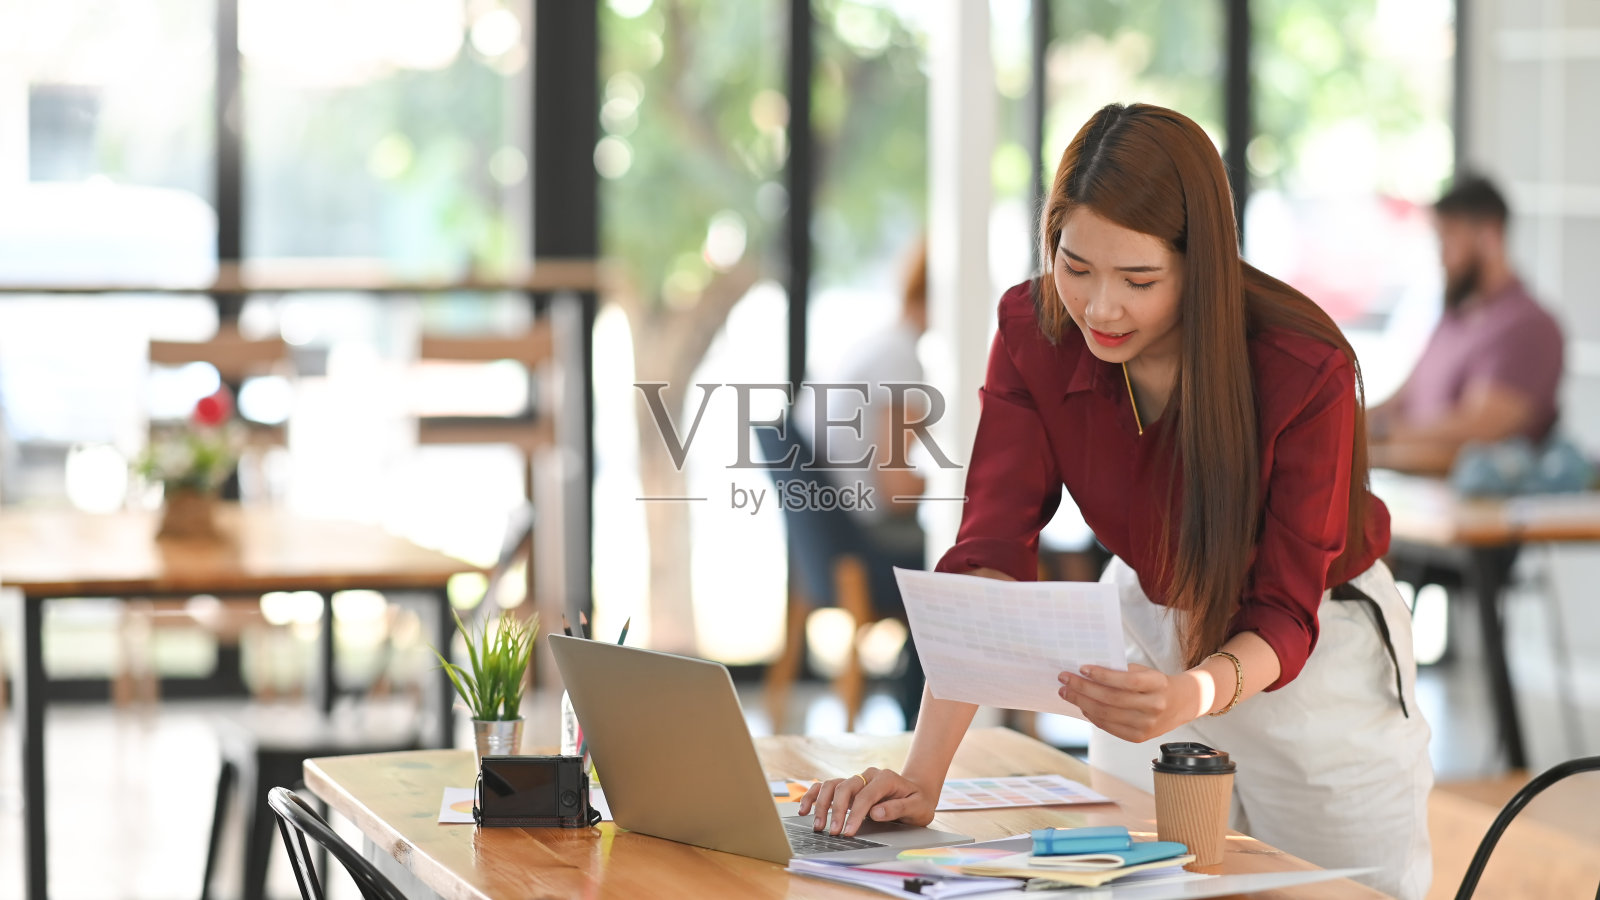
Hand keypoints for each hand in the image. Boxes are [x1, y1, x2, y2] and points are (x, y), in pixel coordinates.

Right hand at [796, 767, 937, 836]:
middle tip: (833, 832)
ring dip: (821, 804)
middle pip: (845, 788)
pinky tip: (804, 809)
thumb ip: (898, 808)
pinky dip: (813, 796)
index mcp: (885, 778)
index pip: (865, 796)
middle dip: (836, 811)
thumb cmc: (917, 801)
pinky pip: (826, 787)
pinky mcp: (848, 787)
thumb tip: (875, 812)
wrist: (916, 792)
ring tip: (817, 825)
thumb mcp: (918, 807)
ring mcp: (857, 780)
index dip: (855, 814)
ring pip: (832, 785)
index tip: (848, 832)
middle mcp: (868, 775)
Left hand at [1058, 663, 1195, 742]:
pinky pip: (1109, 726)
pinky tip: (1082, 706)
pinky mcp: (1138, 737)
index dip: (1102, 675)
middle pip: (1111, 699)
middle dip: (1083, 688)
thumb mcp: (1145, 671)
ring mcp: (1147, 725)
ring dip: (1082, 702)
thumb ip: (1120, 672)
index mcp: (1158, 684)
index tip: (1082, 668)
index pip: (1127, 681)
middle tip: (1064, 679)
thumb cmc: (1154, 683)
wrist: (1179, 704)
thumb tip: (1086, 673)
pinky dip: (1092, 716)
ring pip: (1106, 715)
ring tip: (1067, 692)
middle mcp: (1154, 706)